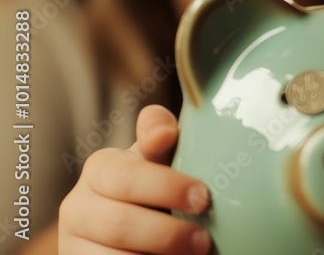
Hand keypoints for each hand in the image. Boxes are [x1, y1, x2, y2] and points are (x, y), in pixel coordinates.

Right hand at [59, 104, 212, 253]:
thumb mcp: (156, 161)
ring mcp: (73, 241)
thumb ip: (159, 139)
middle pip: (119, 223)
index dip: (167, 188)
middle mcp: (78, 205)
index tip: (203, 198)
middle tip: (203, 240)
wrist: (130, 229)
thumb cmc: (151, 189)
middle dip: (168, 234)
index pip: (127, 178)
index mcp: (100, 169)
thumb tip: (163, 129)